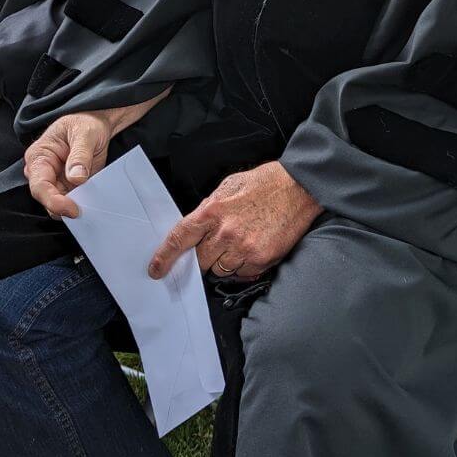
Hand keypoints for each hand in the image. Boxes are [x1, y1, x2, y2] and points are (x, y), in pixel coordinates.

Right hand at [24, 88, 172, 217]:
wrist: (98, 124)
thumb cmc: (86, 123)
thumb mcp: (85, 133)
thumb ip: (80, 155)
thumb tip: (76, 177)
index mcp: (39, 156)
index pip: (39, 186)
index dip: (53, 201)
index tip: (71, 208)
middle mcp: (43, 172)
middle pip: (47, 199)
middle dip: (63, 208)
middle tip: (83, 211)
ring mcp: (56, 181)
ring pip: (58, 205)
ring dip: (73, 208)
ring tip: (90, 205)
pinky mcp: (69, 187)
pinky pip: (72, 202)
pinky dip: (81, 205)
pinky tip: (92, 203)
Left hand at [148, 161, 321, 281]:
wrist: (300, 187)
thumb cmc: (265, 183)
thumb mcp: (230, 186)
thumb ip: (210, 207)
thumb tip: (196, 228)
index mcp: (214, 210)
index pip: (180, 237)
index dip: (165, 256)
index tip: (156, 269)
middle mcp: (226, 232)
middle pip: (200, 260)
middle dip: (205, 255)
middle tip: (218, 244)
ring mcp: (244, 248)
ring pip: (220, 270)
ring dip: (225, 261)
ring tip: (241, 241)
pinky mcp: (261, 259)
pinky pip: (241, 273)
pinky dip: (243, 265)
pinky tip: (253, 247)